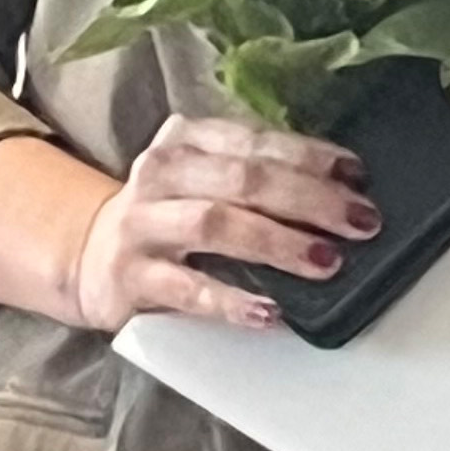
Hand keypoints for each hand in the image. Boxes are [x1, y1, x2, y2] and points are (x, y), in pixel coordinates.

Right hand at [71, 111, 377, 330]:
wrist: (88, 259)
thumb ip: (259, 172)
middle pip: (244, 180)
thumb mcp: (206, 178)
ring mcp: (141, 225)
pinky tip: (270, 311)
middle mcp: (160, 173)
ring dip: (278, 242)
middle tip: (360, 222)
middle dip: (310, 199)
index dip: (311, 157)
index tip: (358, 175)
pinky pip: (187, 289)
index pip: (257, 142)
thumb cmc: (171, 214)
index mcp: (186, 139)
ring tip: (326, 260)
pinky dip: (231, 300)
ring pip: (216, 224)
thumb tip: (345, 185)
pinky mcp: (129, 278)